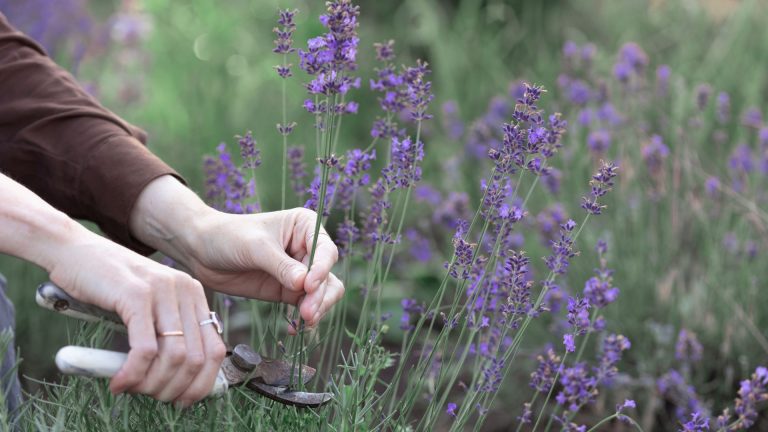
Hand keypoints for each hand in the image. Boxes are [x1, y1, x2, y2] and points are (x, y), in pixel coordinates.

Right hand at [0, 173, 224, 405]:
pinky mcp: (136, 296)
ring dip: (153, 384)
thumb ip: (166, 332)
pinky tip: (119, 381)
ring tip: (133, 389)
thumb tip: (178, 380)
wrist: (73, 250)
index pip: (215, 349)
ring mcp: (163, 291)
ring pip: (174, 357)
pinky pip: (144, 349)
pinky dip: (133, 374)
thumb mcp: (148, 305)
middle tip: (152, 397)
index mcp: (193, 294)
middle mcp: (185, 290)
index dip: (202, 382)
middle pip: (197, 358)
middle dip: (175, 388)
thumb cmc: (107, 284)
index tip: (183, 399)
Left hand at [129, 176, 344, 329]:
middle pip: (328, 275)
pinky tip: (294, 328)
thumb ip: (281, 266)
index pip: (325, 250)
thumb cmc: (229, 236)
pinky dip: (304, 318)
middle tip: (306, 313)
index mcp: (305, 226)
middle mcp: (308, 248)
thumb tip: (305, 285)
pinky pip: (306, 306)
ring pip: (323, 293)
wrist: (202, 251)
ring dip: (317, 308)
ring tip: (303, 322)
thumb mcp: (256, 247)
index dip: (322, 269)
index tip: (309, 286)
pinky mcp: (288, 291)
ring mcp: (299, 271)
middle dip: (320, 295)